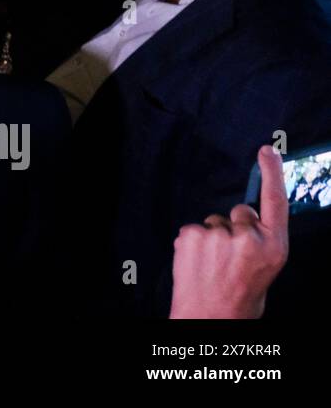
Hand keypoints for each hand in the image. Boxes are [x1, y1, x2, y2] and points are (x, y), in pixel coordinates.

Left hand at [169, 145, 289, 318]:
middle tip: (229, 258)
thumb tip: (247, 223)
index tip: (267, 150)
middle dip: (234, 228)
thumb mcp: (266, 269)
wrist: (209, 319)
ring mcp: (218, 235)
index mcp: (274, 247)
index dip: (272, 173)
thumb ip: (259, 242)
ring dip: (212, 238)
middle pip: (239, 212)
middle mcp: (248, 238)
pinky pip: (195, 230)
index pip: (276, 201)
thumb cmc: (240, 297)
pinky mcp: (192, 235)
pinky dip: (194, 244)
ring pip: (214, 223)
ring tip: (212, 265)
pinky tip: (198, 264)